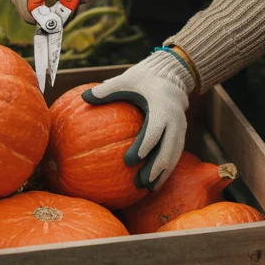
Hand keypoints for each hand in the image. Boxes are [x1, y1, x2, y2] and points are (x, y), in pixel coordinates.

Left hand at [83, 50, 194, 189]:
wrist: (172, 76)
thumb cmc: (144, 79)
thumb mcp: (126, 80)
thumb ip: (107, 90)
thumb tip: (84, 98)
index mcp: (162, 108)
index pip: (155, 130)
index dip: (145, 145)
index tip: (130, 160)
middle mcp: (175, 121)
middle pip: (168, 149)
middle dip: (155, 168)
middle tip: (140, 182)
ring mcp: (180, 130)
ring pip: (174, 156)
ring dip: (162, 173)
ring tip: (147, 189)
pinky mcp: (181, 135)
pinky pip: (175, 155)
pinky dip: (166, 170)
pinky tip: (154, 184)